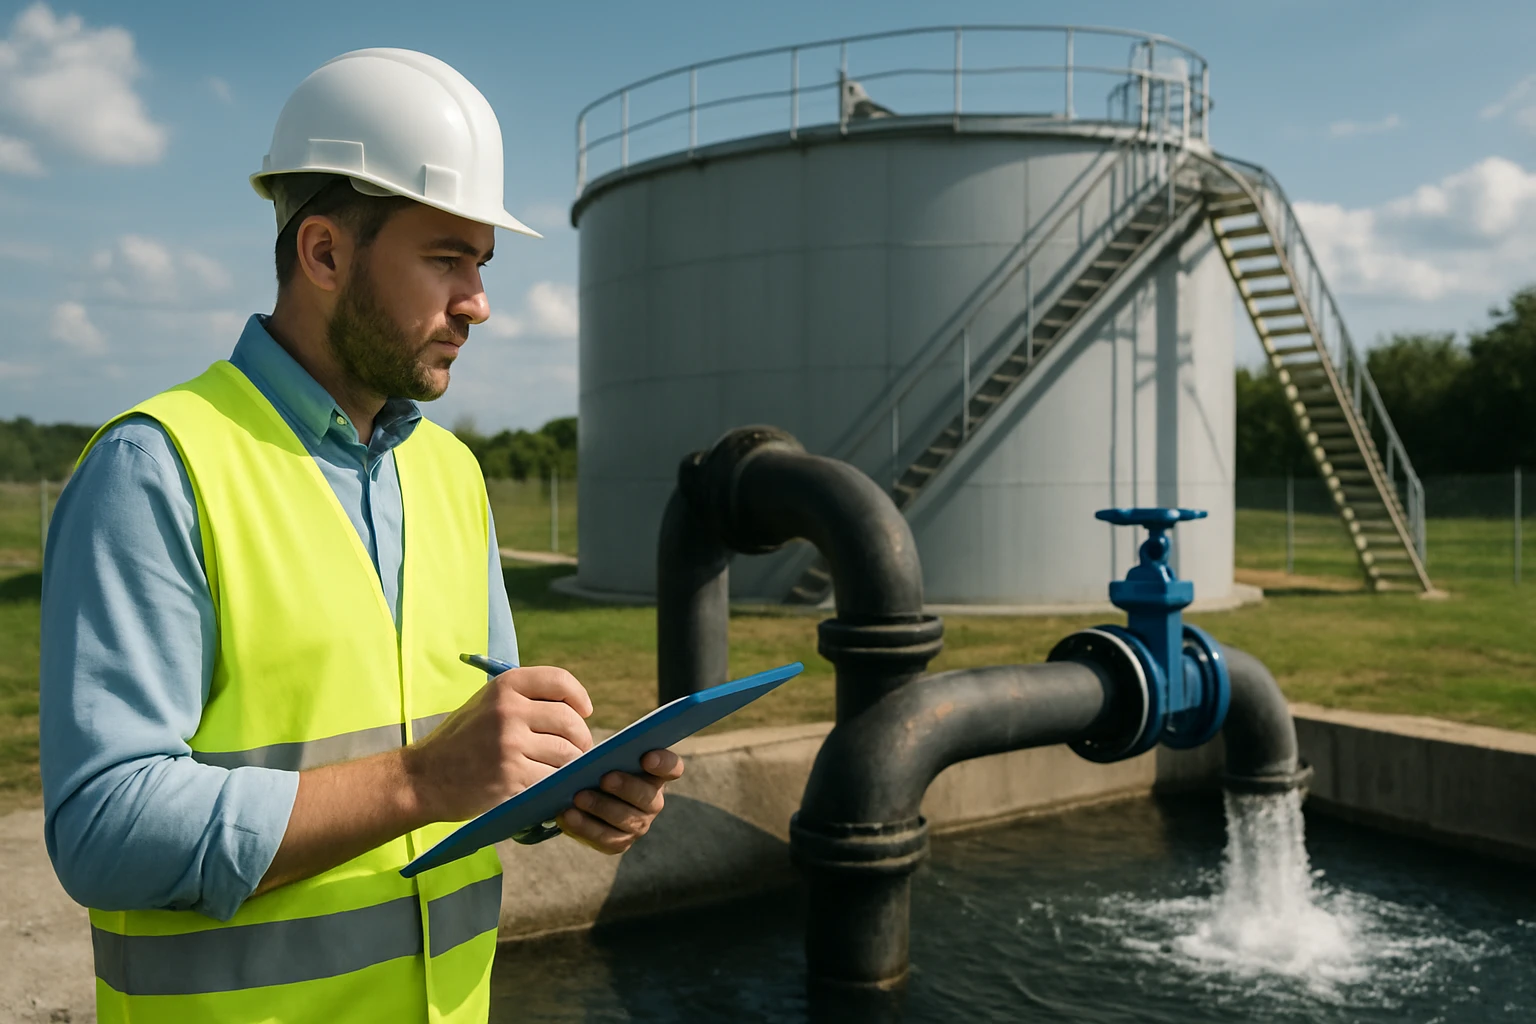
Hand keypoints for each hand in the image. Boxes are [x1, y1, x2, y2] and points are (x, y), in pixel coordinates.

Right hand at [402, 666, 594, 822]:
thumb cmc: (461, 742)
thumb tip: (576, 709)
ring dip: (571, 765)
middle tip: (578, 750)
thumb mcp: (487, 704)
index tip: (584, 712)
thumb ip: (525, 700)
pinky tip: (550, 787)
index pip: (559, 681)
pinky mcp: (511, 776)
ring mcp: (510, 744)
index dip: (579, 697)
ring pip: (566, 753)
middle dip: (581, 739)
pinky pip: (553, 778)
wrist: (423, 778)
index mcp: (505, 687)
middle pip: (570, 720)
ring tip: (563, 770)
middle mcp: (508, 710)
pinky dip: (557, 785)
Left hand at [557, 749, 683, 853]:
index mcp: (656, 774)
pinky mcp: (620, 843)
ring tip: (578, 797)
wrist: (583, 795)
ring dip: (601, 808)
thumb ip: (610, 753)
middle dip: (626, 787)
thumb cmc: (598, 768)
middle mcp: (653, 802)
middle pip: (647, 797)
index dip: (664, 763)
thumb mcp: (607, 756)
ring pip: (625, 820)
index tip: (646, 757)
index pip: (673, 768)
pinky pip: (605, 839)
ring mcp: (638, 825)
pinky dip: (585, 827)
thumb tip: (597, 755)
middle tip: (605, 778)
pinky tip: (567, 816)